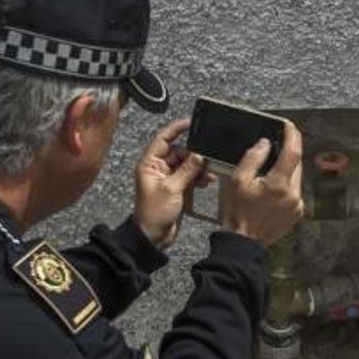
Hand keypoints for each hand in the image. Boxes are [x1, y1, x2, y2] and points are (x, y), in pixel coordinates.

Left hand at [134, 119, 211, 248]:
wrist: (153, 236)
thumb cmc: (154, 213)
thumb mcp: (172, 188)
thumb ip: (187, 170)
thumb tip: (199, 155)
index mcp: (149, 164)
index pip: (162, 139)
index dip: (176, 129)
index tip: (190, 123)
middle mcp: (157, 168)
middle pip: (178, 152)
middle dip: (193, 154)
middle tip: (207, 157)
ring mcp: (167, 178)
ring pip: (186, 165)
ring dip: (198, 168)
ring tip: (209, 173)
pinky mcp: (176, 188)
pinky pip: (189, 176)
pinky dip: (198, 177)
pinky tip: (207, 181)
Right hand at [219, 121, 304, 245]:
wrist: (243, 243)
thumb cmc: (236, 212)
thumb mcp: (237, 180)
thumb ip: (253, 158)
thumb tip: (266, 143)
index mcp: (279, 184)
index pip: (293, 152)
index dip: (292, 135)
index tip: (288, 125)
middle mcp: (294, 194)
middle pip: (296, 164)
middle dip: (287, 152)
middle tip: (274, 144)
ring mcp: (297, 206)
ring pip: (296, 178)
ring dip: (286, 170)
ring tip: (269, 169)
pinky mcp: (296, 214)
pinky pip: (294, 192)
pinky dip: (286, 185)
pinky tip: (271, 188)